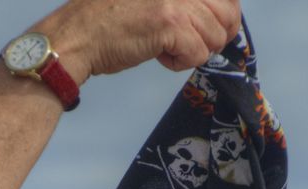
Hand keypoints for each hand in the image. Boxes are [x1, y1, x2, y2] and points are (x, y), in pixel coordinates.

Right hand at [34, 0, 240, 83]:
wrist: (79, 36)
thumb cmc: (109, 21)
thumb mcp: (152, 0)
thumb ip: (182, 2)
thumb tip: (220, 16)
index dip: (225, 16)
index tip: (214, 29)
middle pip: (229, 14)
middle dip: (216, 37)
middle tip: (192, 45)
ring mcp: (177, 0)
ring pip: (216, 37)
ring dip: (194, 51)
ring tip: (167, 48)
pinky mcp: (170, 23)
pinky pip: (198, 54)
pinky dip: (180, 63)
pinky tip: (159, 57)